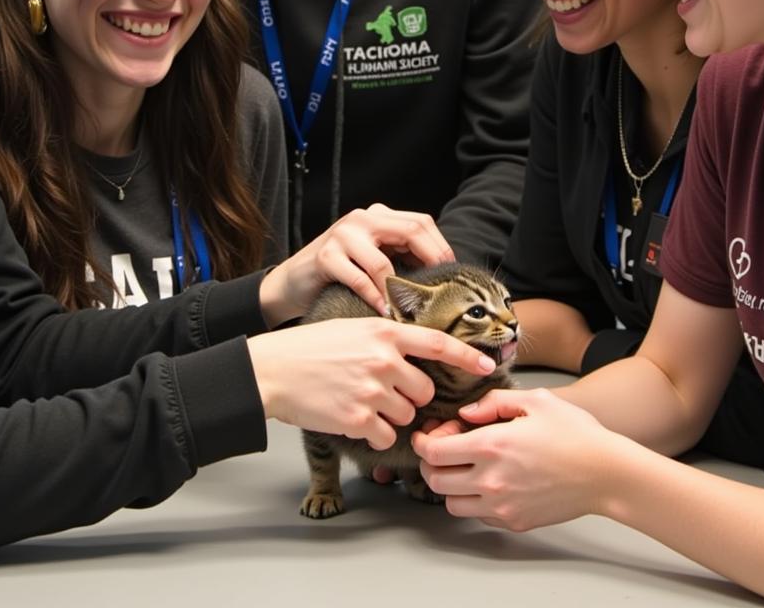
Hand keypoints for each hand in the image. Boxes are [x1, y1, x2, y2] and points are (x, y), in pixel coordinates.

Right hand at [248, 317, 495, 449]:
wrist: (273, 369)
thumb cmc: (310, 347)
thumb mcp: (352, 327)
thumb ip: (385, 338)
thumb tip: (414, 355)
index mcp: (384, 332)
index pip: (438, 343)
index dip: (467, 355)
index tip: (489, 363)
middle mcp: (384, 359)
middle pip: (424, 391)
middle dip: (410, 397)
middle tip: (384, 392)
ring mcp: (372, 389)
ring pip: (407, 416)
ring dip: (391, 416)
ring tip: (361, 402)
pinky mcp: (358, 417)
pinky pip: (385, 435)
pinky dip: (374, 434)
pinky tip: (353, 419)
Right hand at [258, 203, 453, 323]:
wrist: (293, 282)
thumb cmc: (340, 274)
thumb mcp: (374, 257)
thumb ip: (401, 257)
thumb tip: (441, 277)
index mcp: (379, 215)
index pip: (421, 222)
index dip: (440, 248)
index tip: (450, 276)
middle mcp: (363, 218)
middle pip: (410, 231)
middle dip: (430, 262)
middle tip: (438, 291)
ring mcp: (343, 234)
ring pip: (383, 260)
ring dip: (399, 289)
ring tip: (409, 310)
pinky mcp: (325, 255)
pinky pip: (358, 278)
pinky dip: (374, 297)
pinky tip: (384, 312)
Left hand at [412, 388, 622, 530]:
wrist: (607, 473)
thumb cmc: (574, 433)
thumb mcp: (534, 400)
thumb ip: (493, 402)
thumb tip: (465, 413)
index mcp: (491, 446)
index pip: (433, 452)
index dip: (425, 440)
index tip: (432, 432)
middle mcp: (491, 480)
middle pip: (435, 479)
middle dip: (431, 462)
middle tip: (445, 447)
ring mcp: (502, 505)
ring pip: (451, 503)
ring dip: (450, 484)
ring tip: (466, 466)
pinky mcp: (514, 521)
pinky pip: (477, 515)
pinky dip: (473, 500)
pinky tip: (488, 481)